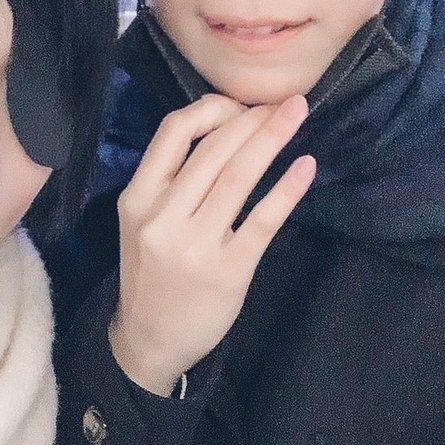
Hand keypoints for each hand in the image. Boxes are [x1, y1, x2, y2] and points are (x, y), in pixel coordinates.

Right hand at [109, 93, 315, 395]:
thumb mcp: (142, 222)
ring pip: (238, 176)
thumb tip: (221, 130)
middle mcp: (163, 217)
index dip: (211, 109)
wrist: (149, 341)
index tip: (239, 106)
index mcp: (138, 198)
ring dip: (272, 138)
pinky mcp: (228, 270)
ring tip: (298, 114)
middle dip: (253, 119)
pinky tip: (306, 167)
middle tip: (283, 103)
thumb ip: (170, 182)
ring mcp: (195, 245)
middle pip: (213, 149)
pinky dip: (287, 189)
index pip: (172, 132)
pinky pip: (263, 220)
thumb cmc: (152, 274)